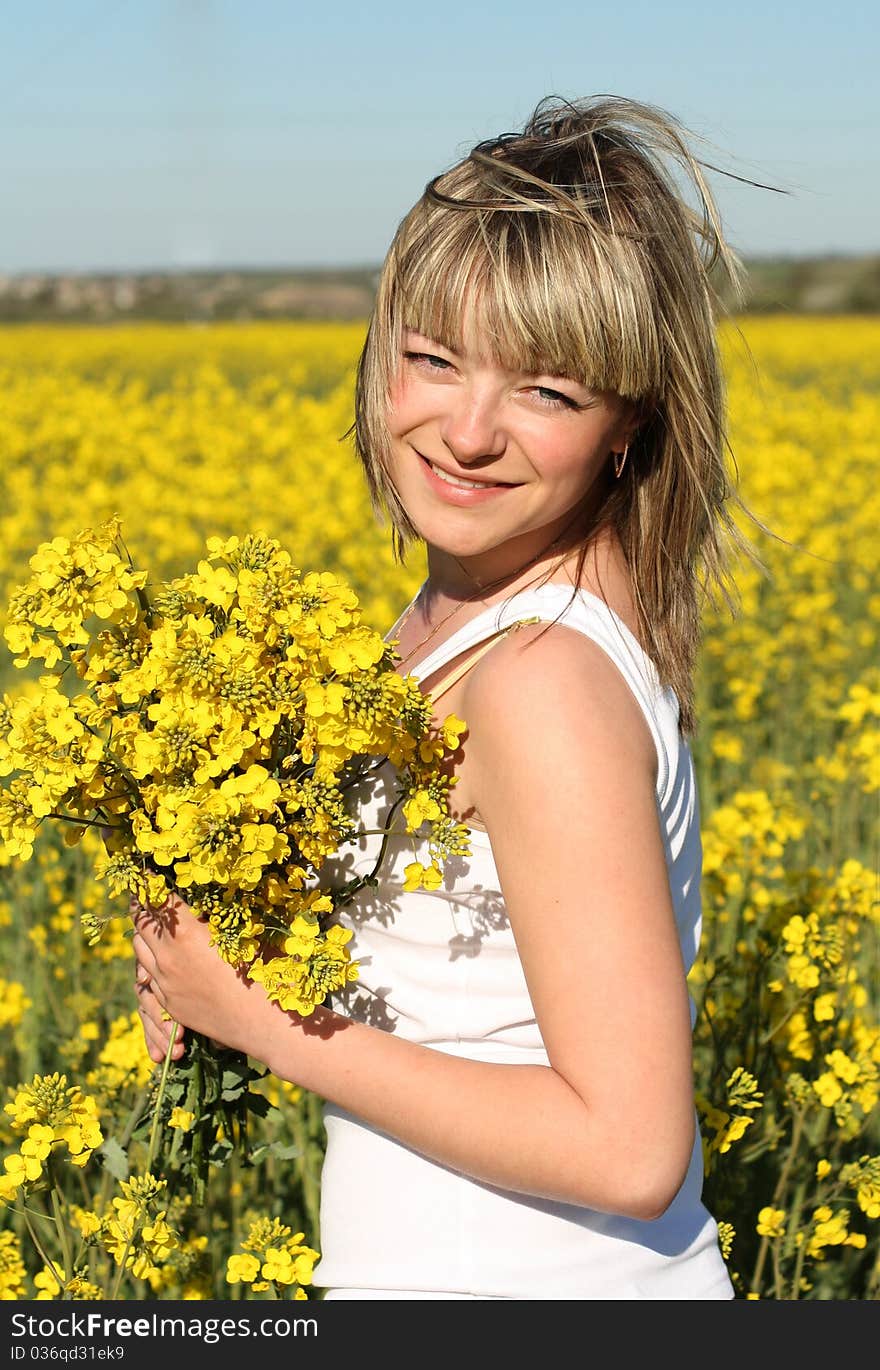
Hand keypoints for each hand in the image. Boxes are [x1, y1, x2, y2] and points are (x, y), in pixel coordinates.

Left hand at [130, 892, 271, 1064]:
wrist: (266, 1023)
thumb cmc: (265, 971)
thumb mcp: (243, 932)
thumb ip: (218, 914)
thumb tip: (208, 894)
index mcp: (187, 934)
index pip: (158, 899)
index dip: (150, 883)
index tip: (146, 872)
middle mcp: (168, 958)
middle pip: (141, 923)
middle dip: (140, 905)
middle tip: (141, 894)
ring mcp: (165, 983)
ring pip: (140, 950)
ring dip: (142, 933)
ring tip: (148, 922)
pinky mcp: (169, 1005)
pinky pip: (149, 977)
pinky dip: (151, 961)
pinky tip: (160, 956)